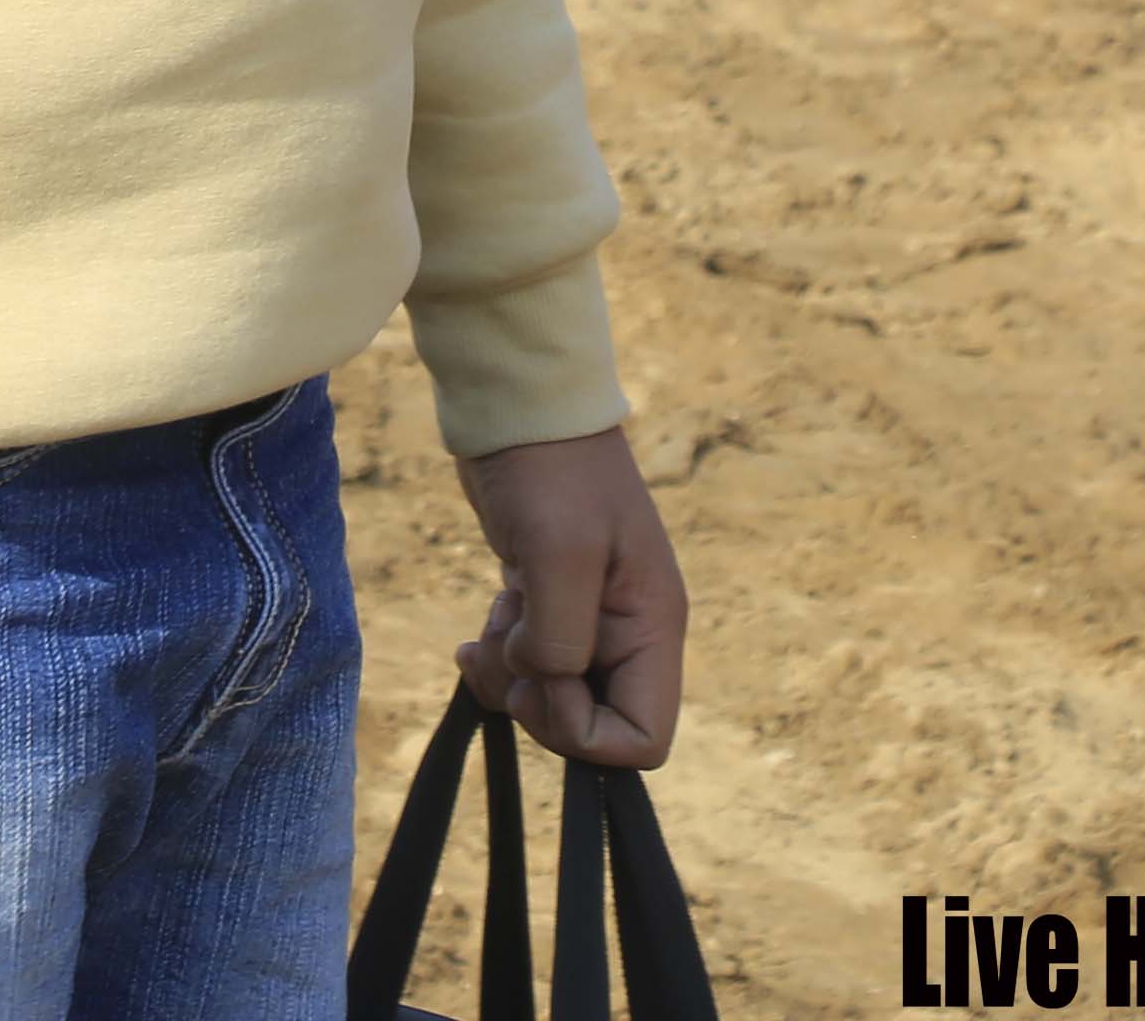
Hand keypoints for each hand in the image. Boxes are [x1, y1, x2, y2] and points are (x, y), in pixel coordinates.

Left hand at [453, 425, 683, 767]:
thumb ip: (562, 636)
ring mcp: (593, 619)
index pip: (642, 739)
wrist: (520, 405)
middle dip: (540, 705)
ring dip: (512, 679)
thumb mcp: (559, 551)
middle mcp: (631, 631)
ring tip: (495, 622)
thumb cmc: (547, 468)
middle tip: (506, 647)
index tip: (541, 679)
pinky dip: (502, 657)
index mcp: (653, 626)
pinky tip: (491, 615)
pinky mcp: (554, 604)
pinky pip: (533, 667)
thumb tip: (544, 683)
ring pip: (557, 699)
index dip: (583, 733)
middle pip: (595, 726)